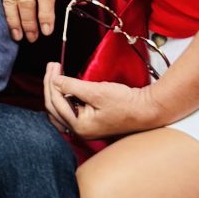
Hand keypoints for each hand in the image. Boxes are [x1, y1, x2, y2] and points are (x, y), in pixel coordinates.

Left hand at [45, 67, 162, 144]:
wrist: (148, 111)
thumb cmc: (126, 103)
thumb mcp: (97, 91)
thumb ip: (73, 86)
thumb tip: (55, 80)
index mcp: (80, 126)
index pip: (56, 103)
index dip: (51, 82)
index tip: (53, 66)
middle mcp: (80, 131)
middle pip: (54, 108)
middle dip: (50, 86)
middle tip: (52, 67)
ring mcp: (85, 128)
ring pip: (60, 111)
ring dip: (56, 92)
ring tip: (55, 74)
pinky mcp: (91, 123)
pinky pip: (70, 112)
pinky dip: (64, 99)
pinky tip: (66, 87)